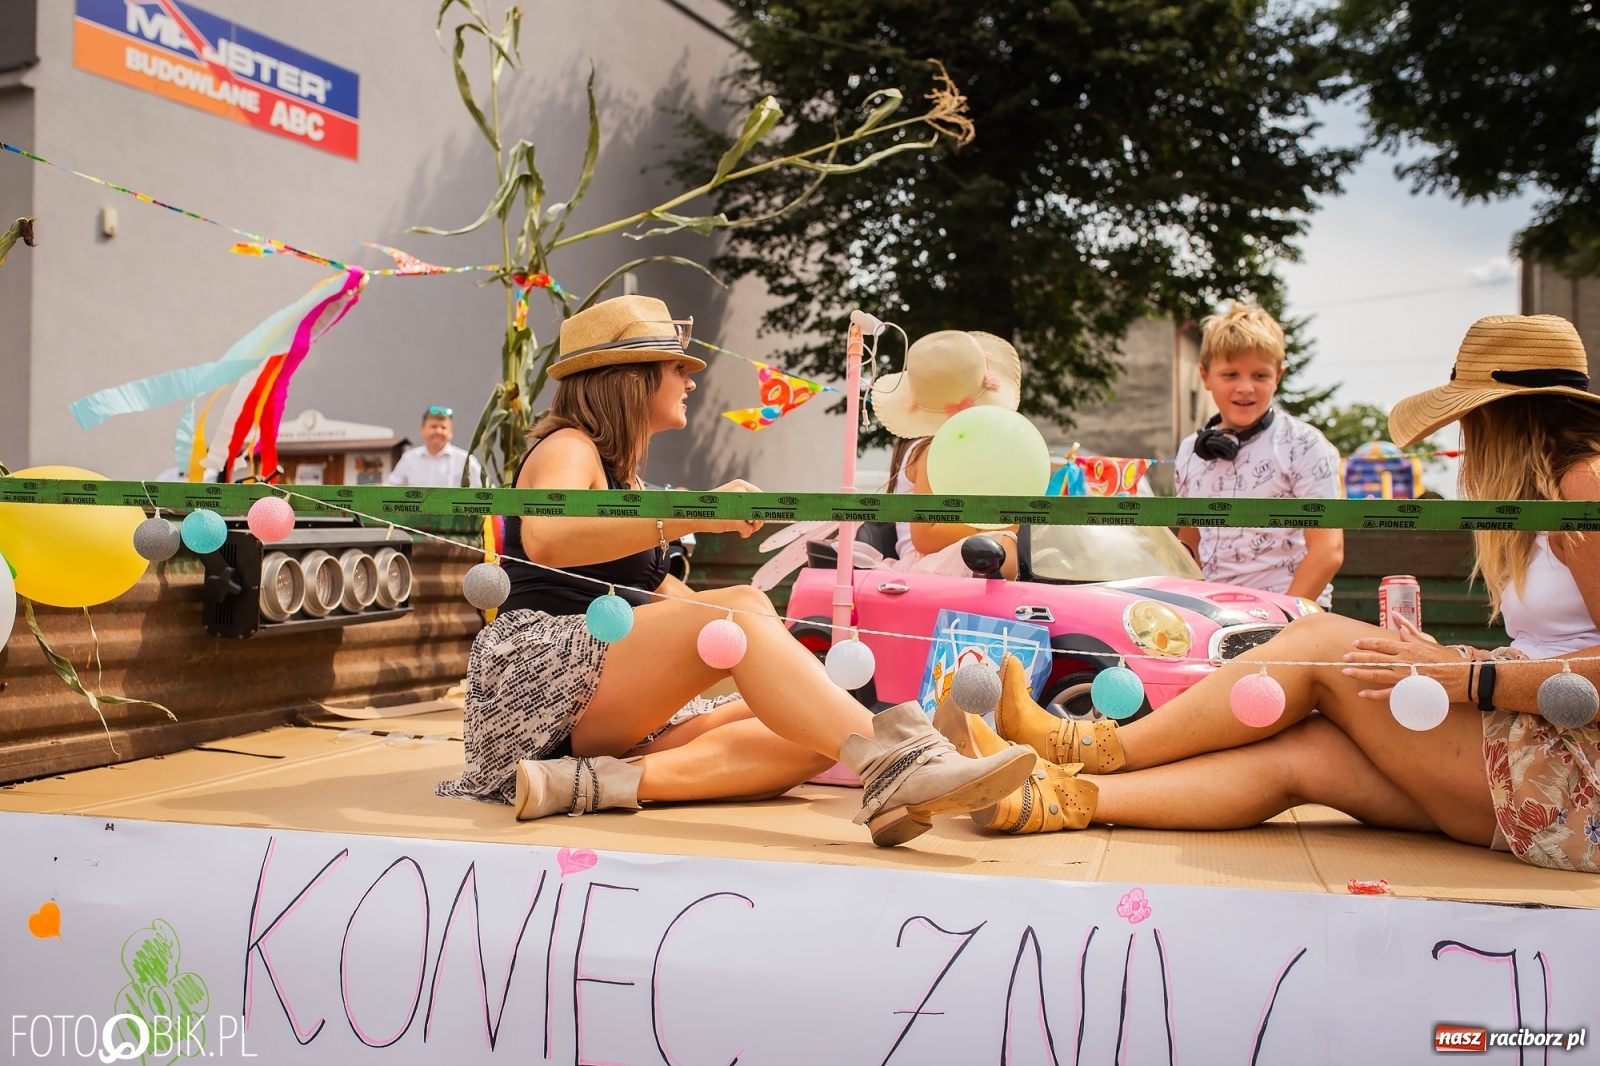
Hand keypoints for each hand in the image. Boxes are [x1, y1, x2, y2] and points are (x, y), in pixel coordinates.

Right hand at [701, 479, 764, 537]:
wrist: (695, 514)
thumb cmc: (714, 509)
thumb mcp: (731, 499)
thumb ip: (746, 502)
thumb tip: (764, 514)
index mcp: (740, 484)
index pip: (761, 496)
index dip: (762, 508)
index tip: (761, 516)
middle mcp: (741, 492)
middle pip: (760, 508)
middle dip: (759, 519)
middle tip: (752, 524)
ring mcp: (738, 505)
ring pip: (757, 519)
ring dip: (753, 527)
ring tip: (744, 527)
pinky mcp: (735, 519)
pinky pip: (749, 529)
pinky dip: (746, 533)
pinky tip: (741, 533)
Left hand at [1341, 617, 1469, 701]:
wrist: (1465, 677)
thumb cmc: (1447, 658)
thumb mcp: (1428, 641)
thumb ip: (1409, 629)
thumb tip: (1397, 616)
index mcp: (1408, 647)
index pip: (1381, 644)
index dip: (1366, 643)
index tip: (1354, 643)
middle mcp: (1404, 661)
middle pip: (1375, 658)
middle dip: (1357, 658)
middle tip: (1344, 658)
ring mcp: (1406, 677)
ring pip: (1377, 674)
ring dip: (1359, 673)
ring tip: (1346, 672)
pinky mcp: (1410, 691)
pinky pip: (1388, 694)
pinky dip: (1374, 695)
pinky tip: (1362, 694)